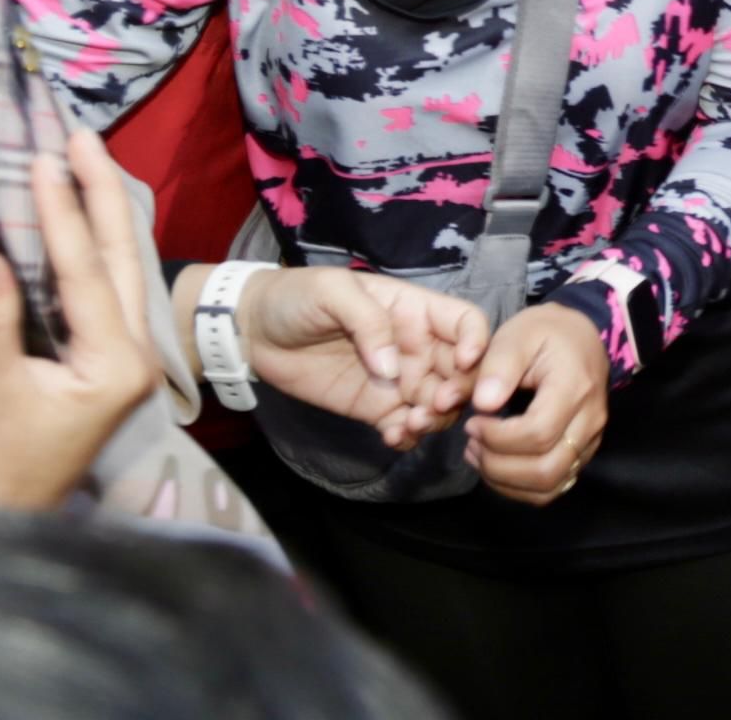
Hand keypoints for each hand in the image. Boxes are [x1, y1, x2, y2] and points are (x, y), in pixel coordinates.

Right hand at [0, 125, 160, 509]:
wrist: (5, 522)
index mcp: (114, 364)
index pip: (86, 274)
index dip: (63, 216)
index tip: (45, 161)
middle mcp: (133, 356)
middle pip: (120, 260)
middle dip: (101, 195)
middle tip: (80, 136)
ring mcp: (123, 359)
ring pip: (117, 271)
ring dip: (100, 214)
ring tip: (82, 160)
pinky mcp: (105, 363)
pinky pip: (103, 290)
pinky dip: (90, 248)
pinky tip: (79, 218)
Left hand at [242, 265, 488, 448]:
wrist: (254, 331)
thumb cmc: (296, 297)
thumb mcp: (332, 292)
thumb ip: (367, 322)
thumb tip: (392, 369)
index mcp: (414, 310)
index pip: (465, 323)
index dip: (476, 343)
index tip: (461, 365)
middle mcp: (415, 346)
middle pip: (461, 371)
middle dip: (459, 391)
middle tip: (434, 405)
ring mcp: (397, 380)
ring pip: (439, 405)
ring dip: (437, 419)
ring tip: (411, 424)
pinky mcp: (376, 408)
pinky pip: (407, 427)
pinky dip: (410, 437)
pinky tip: (393, 436)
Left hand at [464, 303, 609, 505]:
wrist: (581, 337)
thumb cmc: (545, 333)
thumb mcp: (516, 335)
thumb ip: (496, 367)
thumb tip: (482, 404)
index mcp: (574, 387)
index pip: (538, 433)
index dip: (498, 437)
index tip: (472, 420)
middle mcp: (590, 421)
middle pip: (545, 469)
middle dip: (498, 465)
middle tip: (471, 441)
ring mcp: (590, 442)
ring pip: (549, 485)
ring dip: (506, 480)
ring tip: (478, 454)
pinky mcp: (581, 454)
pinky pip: (552, 486)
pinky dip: (519, 487)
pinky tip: (495, 465)